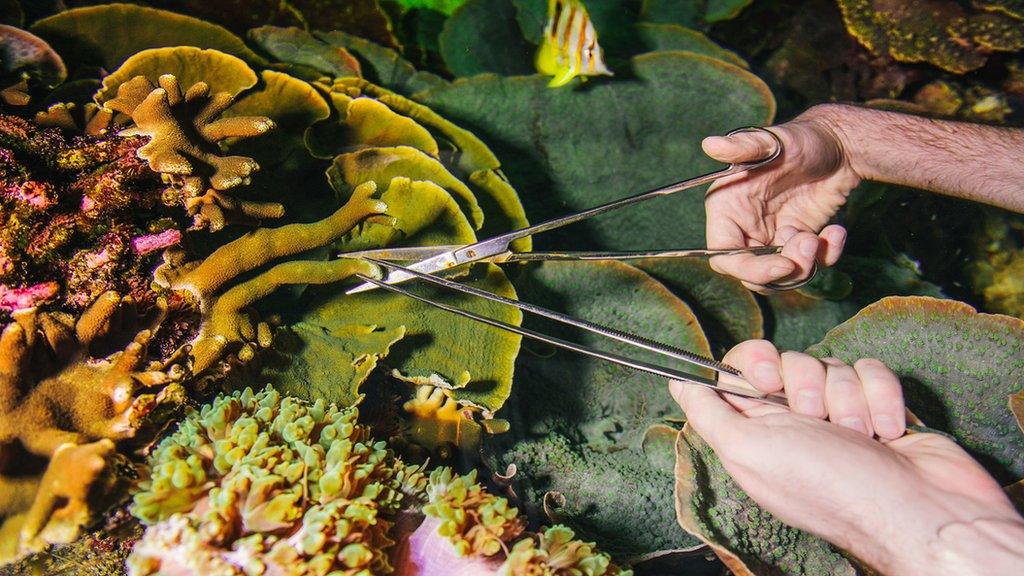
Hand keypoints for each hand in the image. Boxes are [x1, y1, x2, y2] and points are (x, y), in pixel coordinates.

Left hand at [669, 340, 1023, 575]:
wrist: (919, 511)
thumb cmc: (830, 488)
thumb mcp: (750, 452)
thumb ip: (709, 413)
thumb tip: (677, 380)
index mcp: (756, 432)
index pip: (739, 370)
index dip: (753, 363)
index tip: (767, 379)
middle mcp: (794, 422)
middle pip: (788, 360)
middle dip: (806, 384)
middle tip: (817, 420)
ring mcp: (838, 413)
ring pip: (831, 364)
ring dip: (847, 398)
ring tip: (858, 437)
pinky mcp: (878, 405)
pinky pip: (871, 369)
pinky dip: (880, 396)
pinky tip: (886, 433)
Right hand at [703, 104, 859, 291]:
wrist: (840, 145)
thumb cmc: (801, 139)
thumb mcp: (773, 141)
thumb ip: (741, 147)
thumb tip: (710, 143)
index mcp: (727, 210)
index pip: (724, 256)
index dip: (749, 268)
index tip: (783, 265)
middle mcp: (745, 229)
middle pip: (752, 273)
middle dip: (783, 268)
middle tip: (810, 243)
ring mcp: (772, 238)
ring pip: (781, 277)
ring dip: (805, 265)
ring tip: (822, 236)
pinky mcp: (797, 243)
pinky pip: (808, 266)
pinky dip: (826, 257)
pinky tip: (836, 232)